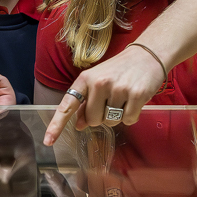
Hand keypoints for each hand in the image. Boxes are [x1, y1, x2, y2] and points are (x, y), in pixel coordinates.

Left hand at [43, 46, 166, 144]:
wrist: (147, 55)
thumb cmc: (119, 70)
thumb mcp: (98, 81)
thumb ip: (86, 102)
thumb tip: (79, 124)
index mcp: (85, 79)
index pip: (68, 105)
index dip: (57, 125)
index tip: (48, 141)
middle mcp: (99, 83)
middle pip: (93, 120)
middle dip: (101, 117)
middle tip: (111, 101)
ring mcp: (118, 89)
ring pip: (111, 122)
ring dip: (117, 116)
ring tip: (124, 98)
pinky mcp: (136, 95)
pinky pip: (128, 120)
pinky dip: (131, 116)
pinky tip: (134, 101)